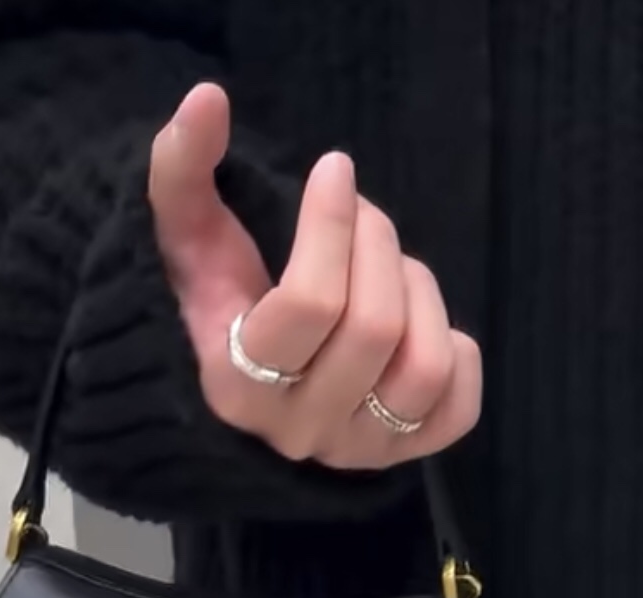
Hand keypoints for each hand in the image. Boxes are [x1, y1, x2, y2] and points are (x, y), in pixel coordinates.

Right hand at [148, 83, 482, 468]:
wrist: (249, 389)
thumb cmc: (220, 303)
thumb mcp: (189, 239)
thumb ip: (182, 171)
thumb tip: (206, 99)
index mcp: (239, 384)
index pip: (311, 305)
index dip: (334, 224)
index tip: (335, 171)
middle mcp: (300, 430)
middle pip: (374, 328)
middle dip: (378, 246)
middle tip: (364, 218)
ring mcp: (356, 450)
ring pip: (423, 366)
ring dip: (419, 294)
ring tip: (392, 270)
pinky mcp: (406, 455)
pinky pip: (460, 405)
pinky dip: (455, 352)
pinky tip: (420, 327)